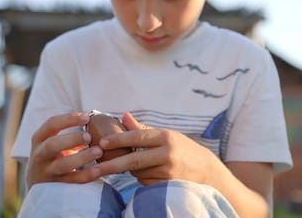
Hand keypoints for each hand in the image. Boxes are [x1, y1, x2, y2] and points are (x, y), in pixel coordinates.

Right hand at [26, 112, 102, 188]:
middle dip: (72, 139)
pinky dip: (86, 175)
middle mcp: (40, 155)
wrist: (38, 183)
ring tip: (98, 151)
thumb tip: (98, 124)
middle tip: (89, 136)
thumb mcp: (55, 143)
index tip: (87, 117)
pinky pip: (72, 181)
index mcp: (39, 139)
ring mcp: (46, 172)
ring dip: (81, 157)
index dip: (69, 119)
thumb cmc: (53, 156)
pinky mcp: (56, 186)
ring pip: (62, 165)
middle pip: (51, 145)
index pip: (51, 124)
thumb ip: (71, 136)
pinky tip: (98, 170)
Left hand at [93, 112, 219, 185]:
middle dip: (111, 165)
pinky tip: (151, 173)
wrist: (207, 170)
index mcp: (165, 137)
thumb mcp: (166, 135)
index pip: (137, 137)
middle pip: (133, 160)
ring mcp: (168, 171)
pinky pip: (146, 183)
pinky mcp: (168, 186)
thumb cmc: (183, 149)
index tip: (101, 143)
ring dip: (131, 171)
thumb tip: (123, 116)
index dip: (117, 140)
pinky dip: (142, 179)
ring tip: (139, 164)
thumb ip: (143, 129)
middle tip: (94, 168)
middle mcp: (167, 154)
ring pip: (138, 173)